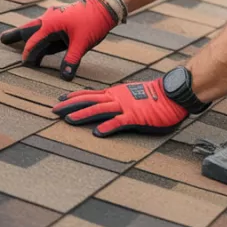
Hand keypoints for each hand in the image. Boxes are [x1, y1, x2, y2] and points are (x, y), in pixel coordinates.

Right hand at [0, 0, 116, 79]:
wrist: (105, 6)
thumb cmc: (92, 22)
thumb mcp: (81, 43)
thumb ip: (72, 60)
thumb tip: (65, 77)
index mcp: (50, 24)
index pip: (33, 42)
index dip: (28, 55)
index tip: (24, 65)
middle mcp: (49, 19)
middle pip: (29, 29)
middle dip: (16, 35)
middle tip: (2, 39)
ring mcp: (56, 17)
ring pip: (37, 28)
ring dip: (28, 36)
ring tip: (15, 41)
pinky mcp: (63, 19)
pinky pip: (47, 29)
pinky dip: (41, 36)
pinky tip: (40, 42)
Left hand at [53, 78, 188, 136]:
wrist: (173, 94)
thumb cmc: (155, 97)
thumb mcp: (132, 96)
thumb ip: (120, 101)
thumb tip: (109, 107)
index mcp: (115, 94)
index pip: (90, 94)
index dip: (74, 96)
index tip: (60, 99)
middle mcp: (116, 98)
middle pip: (89, 100)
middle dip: (70, 105)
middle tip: (53, 110)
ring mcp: (125, 107)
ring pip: (100, 110)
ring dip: (83, 115)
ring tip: (68, 120)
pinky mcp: (136, 117)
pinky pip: (120, 122)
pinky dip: (108, 127)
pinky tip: (98, 132)